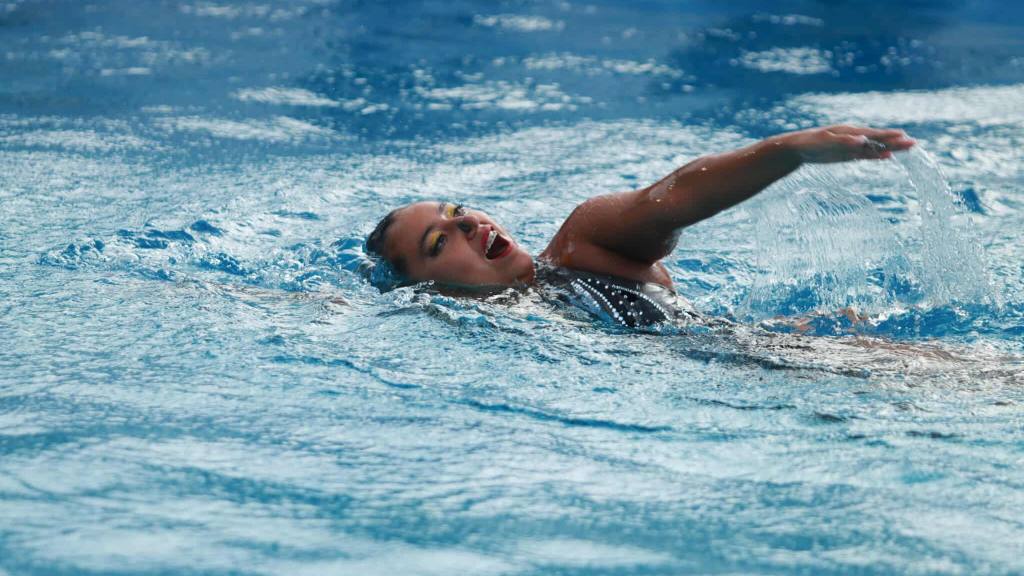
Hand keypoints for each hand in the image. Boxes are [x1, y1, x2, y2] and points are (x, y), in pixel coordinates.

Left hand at [783, 125, 915, 163]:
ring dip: (890, 148)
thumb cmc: (810, 142)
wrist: (797, 148)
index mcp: (850, 131)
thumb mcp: (825, 142)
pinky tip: (887, 158)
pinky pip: (866, 155)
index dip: (889, 136)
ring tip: (907, 148)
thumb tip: (862, 140)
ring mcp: (851, 146)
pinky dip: (877, 156)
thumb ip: (843, 142)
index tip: (904, 136)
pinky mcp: (847, 154)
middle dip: (896, 142)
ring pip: (875, 147)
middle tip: (914, 143)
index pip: (873, 134)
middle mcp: (853, 137)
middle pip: (879, 140)